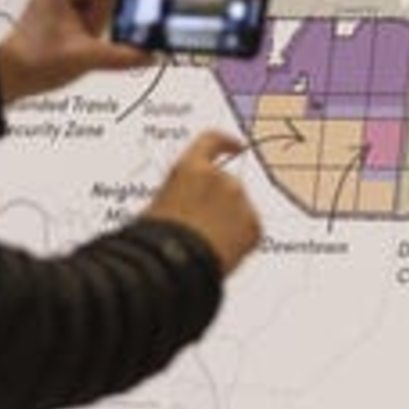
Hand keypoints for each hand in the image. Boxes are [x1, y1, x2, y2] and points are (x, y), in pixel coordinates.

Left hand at [0, 0, 149, 103]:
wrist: (11, 73)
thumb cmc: (31, 58)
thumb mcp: (83, 57)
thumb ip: (121, 57)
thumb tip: (148, 54)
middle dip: (116, 11)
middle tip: (120, 28)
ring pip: (105, 3)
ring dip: (106, 24)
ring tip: (90, 44)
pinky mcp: (70, 12)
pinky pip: (97, 13)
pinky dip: (102, 28)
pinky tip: (92, 43)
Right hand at [143, 130, 262, 275]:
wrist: (172, 268)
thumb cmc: (155, 242)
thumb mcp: (159, 207)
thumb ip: (182, 195)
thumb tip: (190, 205)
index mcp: (190, 168)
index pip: (212, 141)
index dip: (226, 142)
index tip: (237, 145)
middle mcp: (220, 178)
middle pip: (226, 186)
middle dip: (219, 205)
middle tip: (201, 232)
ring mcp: (240, 200)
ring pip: (238, 211)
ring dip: (226, 224)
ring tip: (203, 249)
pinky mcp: (254, 225)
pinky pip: (248, 233)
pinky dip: (238, 244)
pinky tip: (218, 257)